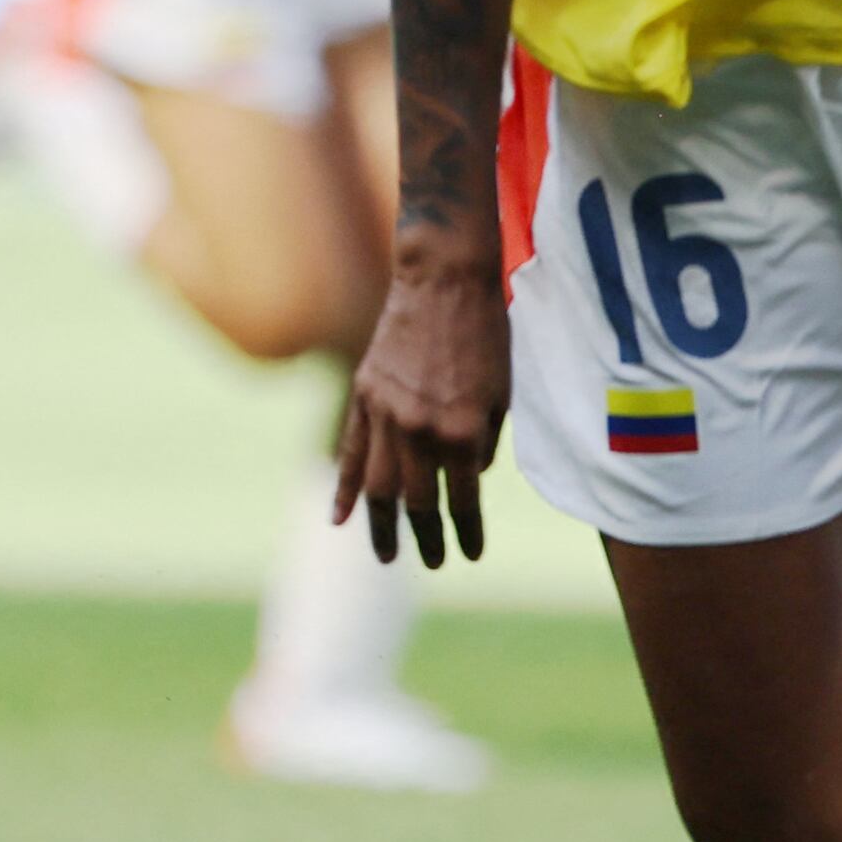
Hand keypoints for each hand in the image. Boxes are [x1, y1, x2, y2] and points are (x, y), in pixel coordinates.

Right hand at [334, 249, 505, 570]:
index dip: (467, 532)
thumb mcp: (501, 394)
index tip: (471, 554)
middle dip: (425, 538)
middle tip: (431, 562)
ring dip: (382, 526)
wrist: (445, 278)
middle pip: (415, 501)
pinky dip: (344, 487)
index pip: (463, 499)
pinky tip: (339, 518)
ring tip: (386, 556)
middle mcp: (419, 429)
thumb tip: (465, 477)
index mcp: (461, 431)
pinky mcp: (364, 395)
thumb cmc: (487, 333)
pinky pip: (350, 451)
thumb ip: (482, 442)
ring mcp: (385, 413)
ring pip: (376, 485)